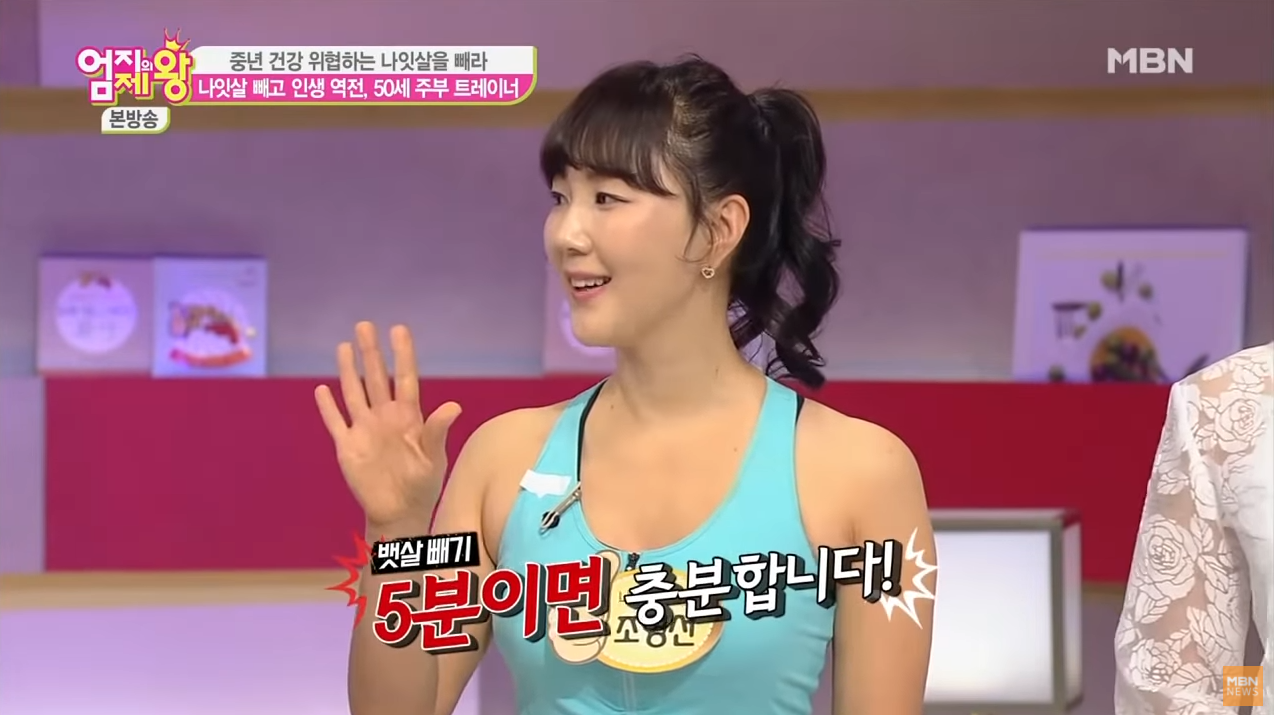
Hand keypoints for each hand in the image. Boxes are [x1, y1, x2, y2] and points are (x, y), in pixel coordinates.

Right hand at [315, 322, 461, 527]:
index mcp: (408, 417)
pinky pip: (335, 422)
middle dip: (370, 352)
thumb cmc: (423, 485)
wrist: (400, 512)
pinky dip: (327, 407)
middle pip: (376, 378)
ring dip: (348, 371)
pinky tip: (321, 389)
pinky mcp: (347, 447)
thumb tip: (454, 406)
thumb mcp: (434, 457)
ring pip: (354, 393)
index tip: (398, 329)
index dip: (402, 354)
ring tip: (344, 346)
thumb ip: (438, 431)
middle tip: (364, 325)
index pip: (405, 378)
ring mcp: (365, 430)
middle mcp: (385, 418)